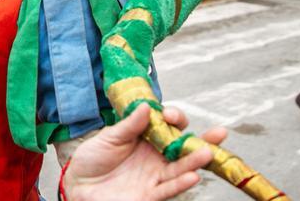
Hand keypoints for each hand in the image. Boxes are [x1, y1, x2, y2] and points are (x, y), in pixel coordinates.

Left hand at [63, 103, 227, 200]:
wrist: (79, 184)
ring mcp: (154, 175)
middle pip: (184, 147)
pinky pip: (168, 188)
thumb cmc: (93, 158)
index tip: (170, 115)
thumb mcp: (109, 136)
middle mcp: (156, 156)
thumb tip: (148, 107)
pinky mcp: (149, 194)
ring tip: (207, 153)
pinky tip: (193, 176)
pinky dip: (181, 183)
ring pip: (180, 168)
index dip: (175, 118)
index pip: (169, 125)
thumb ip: (129, 125)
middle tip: (220, 133)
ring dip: (194, 161)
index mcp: (147, 137)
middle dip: (203, 140)